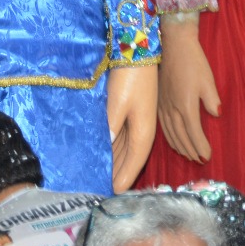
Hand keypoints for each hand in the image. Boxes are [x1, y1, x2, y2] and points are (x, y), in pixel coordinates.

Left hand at [108, 64, 157, 191]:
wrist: (138, 52)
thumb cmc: (129, 79)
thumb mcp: (117, 104)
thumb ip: (111, 128)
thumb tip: (105, 148)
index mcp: (143, 132)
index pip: (133, 163)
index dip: (123, 179)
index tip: (112, 193)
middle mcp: (142, 130)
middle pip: (129, 159)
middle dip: (117, 174)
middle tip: (101, 188)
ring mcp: (137, 121)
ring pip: (125, 149)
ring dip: (115, 162)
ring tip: (101, 175)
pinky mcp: (130, 113)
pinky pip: (122, 138)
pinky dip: (114, 148)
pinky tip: (104, 153)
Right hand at [157, 19, 220, 163]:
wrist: (172, 44)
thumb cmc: (193, 61)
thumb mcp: (208, 80)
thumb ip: (212, 100)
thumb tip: (217, 114)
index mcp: (186, 106)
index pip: (194, 134)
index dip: (201, 147)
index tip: (208, 157)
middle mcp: (172, 110)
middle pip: (181, 137)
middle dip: (191, 151)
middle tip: (199, 160)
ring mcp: (162, 106)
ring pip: (170, 134)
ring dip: (180, 147)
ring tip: (188, 155)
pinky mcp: (158, 102)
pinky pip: (162, 126)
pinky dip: (169, 137)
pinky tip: (173, 141)